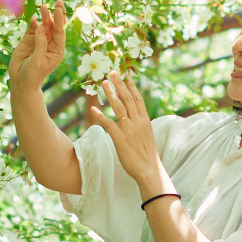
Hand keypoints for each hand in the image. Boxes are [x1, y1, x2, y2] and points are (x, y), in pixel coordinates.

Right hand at [9, 0, 66, 92]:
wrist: (20, 81)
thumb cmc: (33, 74)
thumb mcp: (38, 61)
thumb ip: (40, 44)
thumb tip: (40, 26)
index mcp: (57, 50)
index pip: (60, 32)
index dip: (60, 20)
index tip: (59, 9)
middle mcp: (50, 43)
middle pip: (54, 26)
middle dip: (56, 14)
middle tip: (59, 2)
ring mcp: (39, 40)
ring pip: (43, 25)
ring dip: (44, 16)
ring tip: (43, 6)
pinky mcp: (29, 39)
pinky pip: (32, 28)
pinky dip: (33, 22)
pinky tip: (32, 18)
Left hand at [90, 71, 163, 191]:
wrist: (149, 169)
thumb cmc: (146, 153)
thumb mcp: (146, 134)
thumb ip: (140, 122)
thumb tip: (134, 115)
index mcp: (144, 120)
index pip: (137, 98)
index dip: (131, 86)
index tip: (126, 74)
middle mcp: (137, 121)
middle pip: (128, 99)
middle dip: (119, 84)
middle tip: (112, 72)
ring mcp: (129, 129)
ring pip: (119, 107)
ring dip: (111, 94)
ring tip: (103, 83)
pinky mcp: (120, 139)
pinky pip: (109, 124)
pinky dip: (101, 116)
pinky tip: (93, 109)